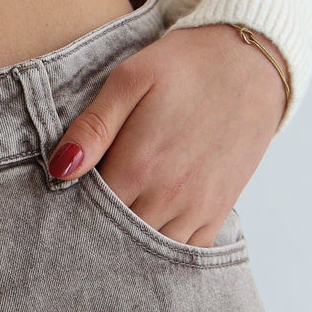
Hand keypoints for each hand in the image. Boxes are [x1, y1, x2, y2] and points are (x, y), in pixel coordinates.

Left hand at [45, 23, 287, 246]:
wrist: (251, 61)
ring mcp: (196, 208)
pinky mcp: (219, 210)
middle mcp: (166, 196)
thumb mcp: (130, 80)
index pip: (88, 210)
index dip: (74, 206)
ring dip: (131, 240)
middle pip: (117, 236)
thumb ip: (92, 126)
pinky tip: (152, 228)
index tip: (68, 196)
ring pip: (149, 249)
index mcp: (137, 166)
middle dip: (99, 227)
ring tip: (121, 216)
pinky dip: (166, 247)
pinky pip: (187, 251)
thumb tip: (60, 168)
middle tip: (89, 211)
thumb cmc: (186, 66)